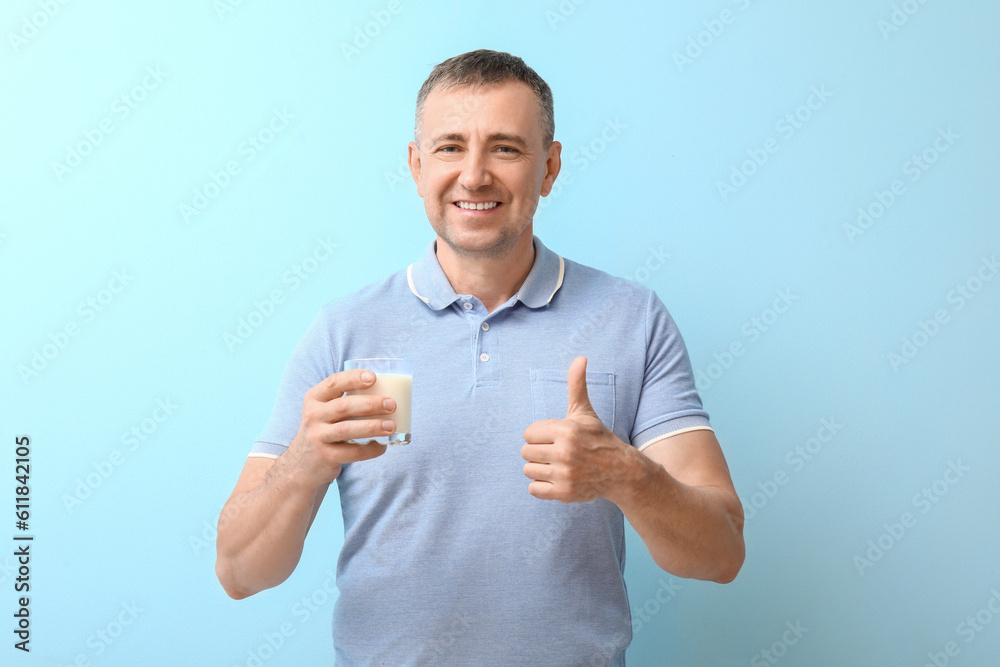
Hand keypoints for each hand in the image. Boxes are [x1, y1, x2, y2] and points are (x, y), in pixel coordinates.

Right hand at [285, 369, 397, 485]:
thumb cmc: (325, 428)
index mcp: (315, 398)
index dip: (353, 378)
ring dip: (372, 426)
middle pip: (343, 406)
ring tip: (391, 426)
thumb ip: (345, 399)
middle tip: (391, 404)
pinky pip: (352, 452)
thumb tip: (387, 391)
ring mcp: (317, 436)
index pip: (333, 383)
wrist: (303, 462)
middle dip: (370, 404)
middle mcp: (313, 415)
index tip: (374, 377)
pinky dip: (370, 449)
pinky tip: (382, 446)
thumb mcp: (325, 410)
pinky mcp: (325, 456)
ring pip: (347, 429)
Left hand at [521, 356, 636, 502]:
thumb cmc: (596, 438)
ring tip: (557, 466)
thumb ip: (577, 385)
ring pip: (528, 470)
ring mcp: (565, 474)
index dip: (540, 436)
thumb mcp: (585, 412)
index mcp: (566, 429)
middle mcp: (565, 452)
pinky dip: (542, 486)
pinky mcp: (564, 493)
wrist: (620, 471)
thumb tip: (581, 357)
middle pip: (526, 452)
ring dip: (539, 469)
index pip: (528, 433)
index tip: (555, 438)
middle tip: (557, 453)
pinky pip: (534, 489)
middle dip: (539, 452)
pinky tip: (557, 479)